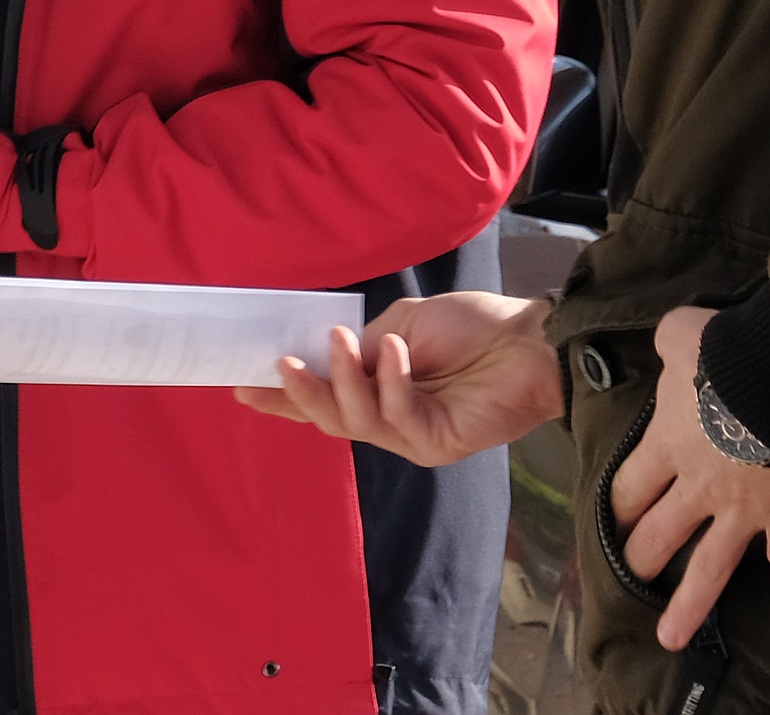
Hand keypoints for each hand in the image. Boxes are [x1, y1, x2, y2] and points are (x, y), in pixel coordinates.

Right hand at [235, 290, 563, 469]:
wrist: (526, 341)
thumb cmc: (469, 327)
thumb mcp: (400, 325)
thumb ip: (364, 347)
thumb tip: (328, 356)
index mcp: (378, 389)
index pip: (324, 399)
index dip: (284, 397)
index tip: (242, 388)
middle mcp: (389, 418)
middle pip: (330, 419)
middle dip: (301, 394)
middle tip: (283, 364)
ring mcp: (411, 436)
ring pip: (355, 421)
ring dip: (343, 378)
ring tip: (344, 342)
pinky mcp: (435, 443)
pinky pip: (396, 416)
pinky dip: (391, 379)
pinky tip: (399, 352)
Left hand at [609, 304, 769, 651]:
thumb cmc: (724, 351)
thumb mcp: (683, 335)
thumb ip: (672, 342)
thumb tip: (674, 338)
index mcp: (667, 446)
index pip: (631, 487)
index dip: (621, 507)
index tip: (616, 521)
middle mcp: (697, 488)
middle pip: (658, 537)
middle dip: (641, 561)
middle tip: (631, 579)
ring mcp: (741, 511)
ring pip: (707, 570)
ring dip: (689, 605)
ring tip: (670, 638)